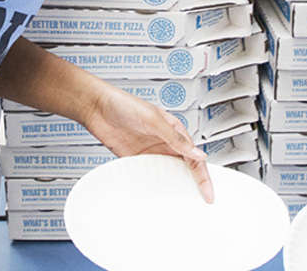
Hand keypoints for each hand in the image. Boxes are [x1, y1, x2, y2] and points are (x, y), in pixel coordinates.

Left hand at [81, 84, 213, 202]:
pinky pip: (148, 176)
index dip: (203, 175)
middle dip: (194, 183)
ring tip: (181, 201)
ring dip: (174, 186)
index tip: (208, 191)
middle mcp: (164, 142)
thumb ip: (175, 138)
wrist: (97, 108)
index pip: (194, 157)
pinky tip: (157, 194)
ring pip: (168, 173)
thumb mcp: (153, 120)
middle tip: (200, 201)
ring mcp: (150, 152)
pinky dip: (154, 185)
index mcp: (174, 131)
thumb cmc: (123, 104)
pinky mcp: (135, 159)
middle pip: (184, 167)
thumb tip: (197, 153)